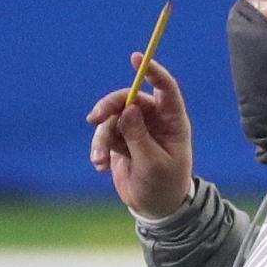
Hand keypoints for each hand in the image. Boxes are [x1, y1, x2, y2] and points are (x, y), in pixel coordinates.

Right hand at [87, 54, 193, 217]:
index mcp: (172, 122)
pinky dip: (99, 147)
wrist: (155, 208)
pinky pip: (105, 134)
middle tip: (94, 118)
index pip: (165, 89)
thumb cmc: (163, 186)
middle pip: (128, 99)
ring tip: (100, 160)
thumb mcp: (152, 163)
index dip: (152, 71)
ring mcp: (136, 129)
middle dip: (109, 106)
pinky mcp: (121, 140)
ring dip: (102, 137)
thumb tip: (127, 109)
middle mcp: (154, 120)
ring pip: (112, 118)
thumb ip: (139, 136)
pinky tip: (99, 164)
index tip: (136, 59)